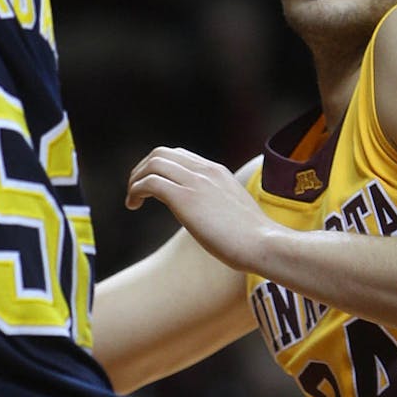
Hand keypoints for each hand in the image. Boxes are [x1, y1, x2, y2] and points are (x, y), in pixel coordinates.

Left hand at [125, 146, 275, 269]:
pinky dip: (135, 190)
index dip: (159, 168)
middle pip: (161, 153)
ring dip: (135, 180)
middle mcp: (205, 171)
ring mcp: (195, 182)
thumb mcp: (235, 214)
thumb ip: (221, 207)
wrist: (264, 244)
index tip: (152, 188)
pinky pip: (149, 182)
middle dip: (142, 169)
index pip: (180, 155)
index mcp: (218, 172)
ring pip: (153, 163)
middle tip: (136, 192)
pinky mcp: (184, 198)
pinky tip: (133, 205)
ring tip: (132, 200)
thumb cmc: (254, 239)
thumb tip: (214, 221)